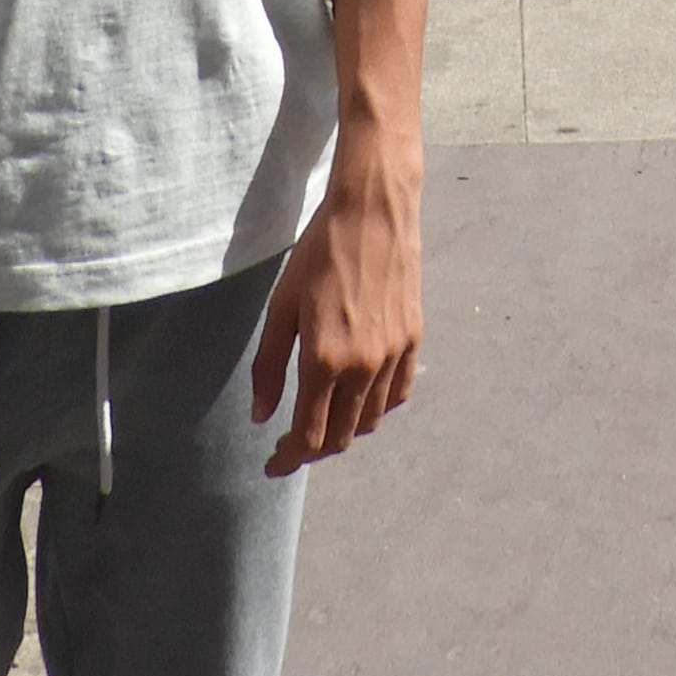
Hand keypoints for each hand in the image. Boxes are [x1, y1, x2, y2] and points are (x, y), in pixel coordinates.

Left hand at [249, 126, 421, 476]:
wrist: (372, 211)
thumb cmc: (318, 253)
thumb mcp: (281, 306)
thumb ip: (270, 365)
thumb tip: (263, 416)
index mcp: (324, 361)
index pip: (309, 436)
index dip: (289, 458)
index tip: (274, 464)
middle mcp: (362, 367)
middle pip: (341, 436)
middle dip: (313, 450)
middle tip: (292, 445)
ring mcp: (392, 355)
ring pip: (371, 420)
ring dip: (345, 431)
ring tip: (325, 420)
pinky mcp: (413, 339)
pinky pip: (398, 393)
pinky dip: (378, 408)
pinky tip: (361, 399)